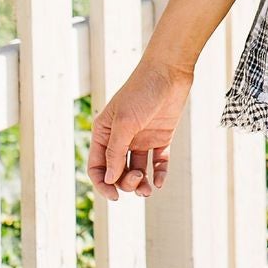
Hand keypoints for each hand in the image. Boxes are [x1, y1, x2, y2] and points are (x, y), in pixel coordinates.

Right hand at [88, 55, 193, 198]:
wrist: (169, 71)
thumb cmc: (142, 91)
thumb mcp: (125, 122)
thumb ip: (115, 151)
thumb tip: (109, 179)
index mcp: (104, 132)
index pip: (98, 166)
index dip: (103, 184)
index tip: (115, 196)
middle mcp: (121, 138)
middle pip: (117, 172)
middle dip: (126, 183)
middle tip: (139, 179)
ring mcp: (141, 138)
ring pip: (137, 170)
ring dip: (141, 183)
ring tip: (149, 189)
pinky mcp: (160, 137)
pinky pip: (157, 162)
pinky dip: (158, 174)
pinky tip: (160, 182)